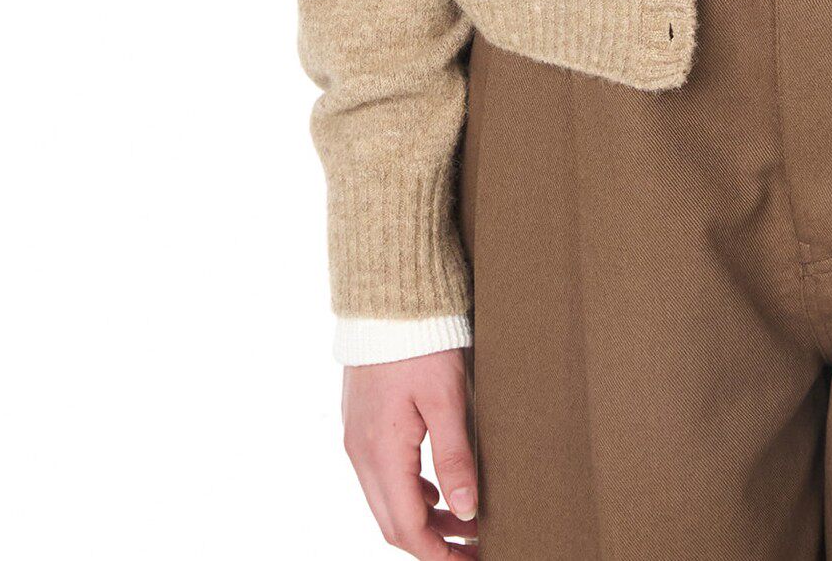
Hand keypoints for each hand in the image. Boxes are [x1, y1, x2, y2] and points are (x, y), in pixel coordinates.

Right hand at [341, 347, 478, 554]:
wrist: (387, 296)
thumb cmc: (421, 341)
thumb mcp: (447, 397)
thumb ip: (454, 456)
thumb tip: (467, 510)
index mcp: (381, 452)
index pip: (407, 527)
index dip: (439, 553)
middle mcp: (361, 453)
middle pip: (393, 522)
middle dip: (432, 543)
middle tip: (474, 548)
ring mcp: (356, 438)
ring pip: (386, 501)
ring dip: (423, 519)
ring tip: (465, 522)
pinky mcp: (361, 424)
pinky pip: (381, 477)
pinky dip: (410, 493)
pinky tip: (436, 491)